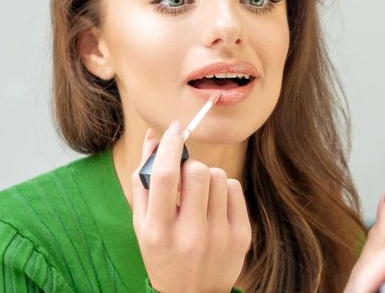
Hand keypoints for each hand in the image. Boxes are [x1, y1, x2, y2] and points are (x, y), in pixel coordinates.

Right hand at [131, 122, 250, 291]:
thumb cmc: (163, 253)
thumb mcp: (143, 224)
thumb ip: (144, 181)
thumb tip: (154, 138)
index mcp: (159, 231)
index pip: (166, 176)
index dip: (171, 146)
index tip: (174, 130)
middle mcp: (190, 234)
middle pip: (198, 171)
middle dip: (190, 166)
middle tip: (184, 179)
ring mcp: (219, 235)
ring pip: (219, 176)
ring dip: (207, 176)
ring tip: (199, 196)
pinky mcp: (241, 235)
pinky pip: (235, 188)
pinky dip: (223, 188)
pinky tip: (214, 205)